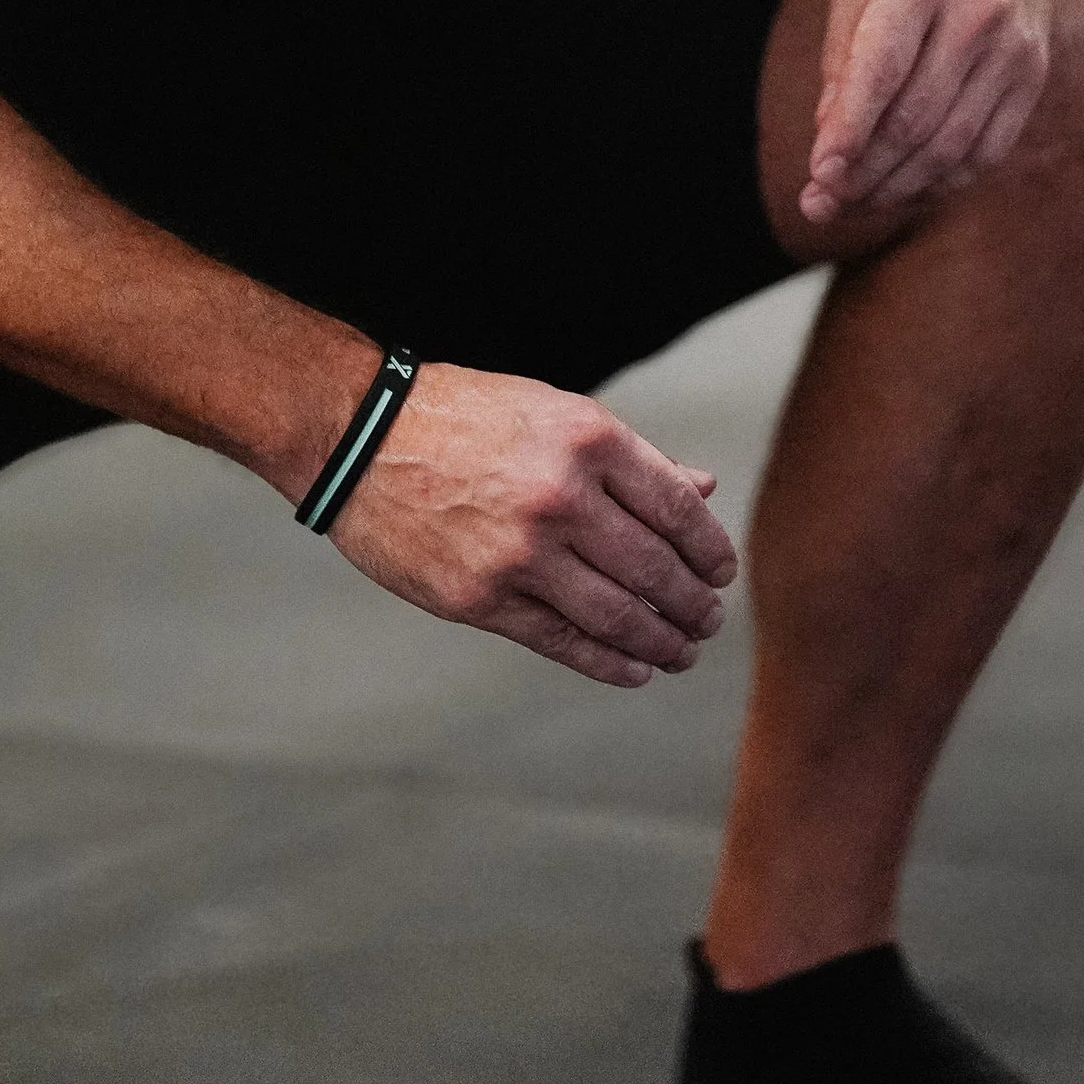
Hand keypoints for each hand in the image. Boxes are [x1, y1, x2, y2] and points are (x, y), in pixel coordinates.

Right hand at [328, 364, 735, 688]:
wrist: (361, 436)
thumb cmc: (465, 418)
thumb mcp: (556, 413)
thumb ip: (633, 458)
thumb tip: (704, 491)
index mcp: (589, 440)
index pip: (677, 509)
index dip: (710, 550)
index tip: (721, 573)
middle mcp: (561, 497)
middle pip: (655, 569)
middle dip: (694, 605)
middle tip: (709, 621)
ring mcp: (520, 553)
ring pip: (617, 615)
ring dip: (662, 642)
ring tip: (681, 652)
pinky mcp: (480, 598)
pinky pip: (562, 641)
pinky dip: (609, 662)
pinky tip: (635, 669)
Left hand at [801, 0, 1056, 227]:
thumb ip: (842, 49)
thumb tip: (829, 135)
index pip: (881, 71)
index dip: (849, 132)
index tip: (818, 175)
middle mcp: (975, 10)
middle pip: (916, 117)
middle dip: (864, 172)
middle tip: (822, 204)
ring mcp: (1014, 42)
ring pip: (953, 141)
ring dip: (900, 185)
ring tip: (857, 202)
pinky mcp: (1035, 68)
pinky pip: (991, 144)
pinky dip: (949, 177)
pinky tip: (912, 185)